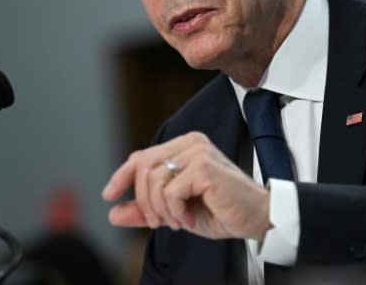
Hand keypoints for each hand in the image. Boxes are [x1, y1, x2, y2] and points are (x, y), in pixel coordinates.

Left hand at [102, 131, 271, 239]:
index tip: (108, 196)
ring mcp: (197, 152)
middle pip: (143, 167)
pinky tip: (190, 221)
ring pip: (154, 180)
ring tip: (178, 223)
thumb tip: (112, 213)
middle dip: (143, 201)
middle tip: (157, 223)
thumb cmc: (220, 212)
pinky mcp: (203, 167)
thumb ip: (146, 210)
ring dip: (161, 210)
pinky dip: (175, 212)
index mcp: (183, 147)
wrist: (257, 218)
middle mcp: (190, 143)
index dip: (121, 176)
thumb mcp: (175, 212)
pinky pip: (170, 191)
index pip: (141, 157)